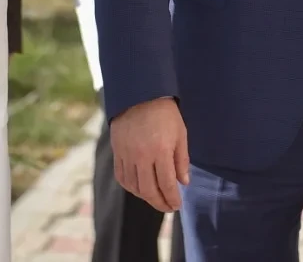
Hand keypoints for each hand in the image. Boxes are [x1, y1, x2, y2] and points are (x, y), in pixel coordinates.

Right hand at [112, 97, 188, 211]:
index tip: (177, 205)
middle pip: (149, 190)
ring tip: (156, 198)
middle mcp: (142, 156)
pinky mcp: (117, 152)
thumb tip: (184, 182)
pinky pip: (122, 177)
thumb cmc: (165, 113)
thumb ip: (182, 160)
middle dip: (160, 203)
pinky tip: (139, 188)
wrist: (139, 95)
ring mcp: (127, 155)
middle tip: (168, 208)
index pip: (167, 184)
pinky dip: (131, 187)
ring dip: (146, 197)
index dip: (172, 198)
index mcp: (161, 150)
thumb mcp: (181, 134)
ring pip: (134, 187)